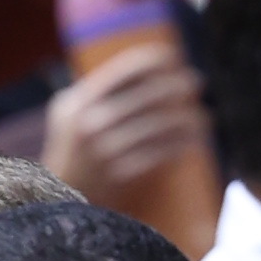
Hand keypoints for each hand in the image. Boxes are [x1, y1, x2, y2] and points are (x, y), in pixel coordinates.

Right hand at [42, 40, 212, 246]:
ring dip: (186, 118)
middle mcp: (88, 122)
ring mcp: (103, 150)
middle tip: (198, 82)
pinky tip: (194, 140)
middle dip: (177, 85)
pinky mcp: (118, 175)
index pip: (121, 70)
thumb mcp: (67, 115)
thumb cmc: (70, 153)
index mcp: (77, 102)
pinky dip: (180, 144)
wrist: (56, 203)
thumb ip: (93, 92)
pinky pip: (158, 153)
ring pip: (157, 125)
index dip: (152, 60)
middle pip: (145, 95)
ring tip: (204, 116)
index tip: (174, 57)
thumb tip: (139, 69)